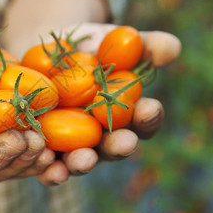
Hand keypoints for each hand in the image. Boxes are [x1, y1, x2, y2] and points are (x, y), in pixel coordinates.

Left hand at [33, 23, 181, 184]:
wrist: (42, 56)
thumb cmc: (86, 50)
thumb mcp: (110, 41)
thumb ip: (141, 46)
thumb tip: (171, 47)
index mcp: (124, 115)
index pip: (143, 121)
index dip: (149, 117)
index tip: (150, 108)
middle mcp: (101, 138)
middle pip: (114, 148)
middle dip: (120, 146)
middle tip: (124, 142)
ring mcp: (71, 149)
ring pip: (80, 162)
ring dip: (84, 163)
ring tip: (85, 160)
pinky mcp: (43, 151)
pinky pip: (46, 166)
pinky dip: (49, 170)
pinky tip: (47, 167)